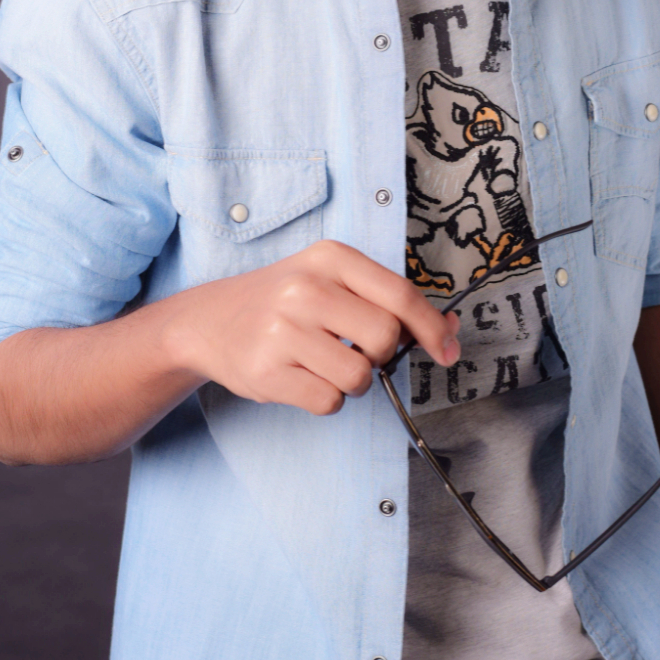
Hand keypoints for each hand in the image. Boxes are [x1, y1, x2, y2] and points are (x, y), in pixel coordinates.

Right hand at [167, 239, 460, 416]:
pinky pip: (329, 401)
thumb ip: (389, 301)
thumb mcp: (332, 281)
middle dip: (383, 355)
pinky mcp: (267, 371)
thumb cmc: (284, 302)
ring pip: (359, 375)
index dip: (433, 328)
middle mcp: (305, 289)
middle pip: (385, 337)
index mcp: (330, 258)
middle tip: (359, 351)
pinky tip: (306, 378)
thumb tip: (451, 332)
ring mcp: (283, 330)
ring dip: (355, 381)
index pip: (400, 295)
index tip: (448, 350)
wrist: (209, 321)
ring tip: (326, 364)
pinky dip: (328, 399)